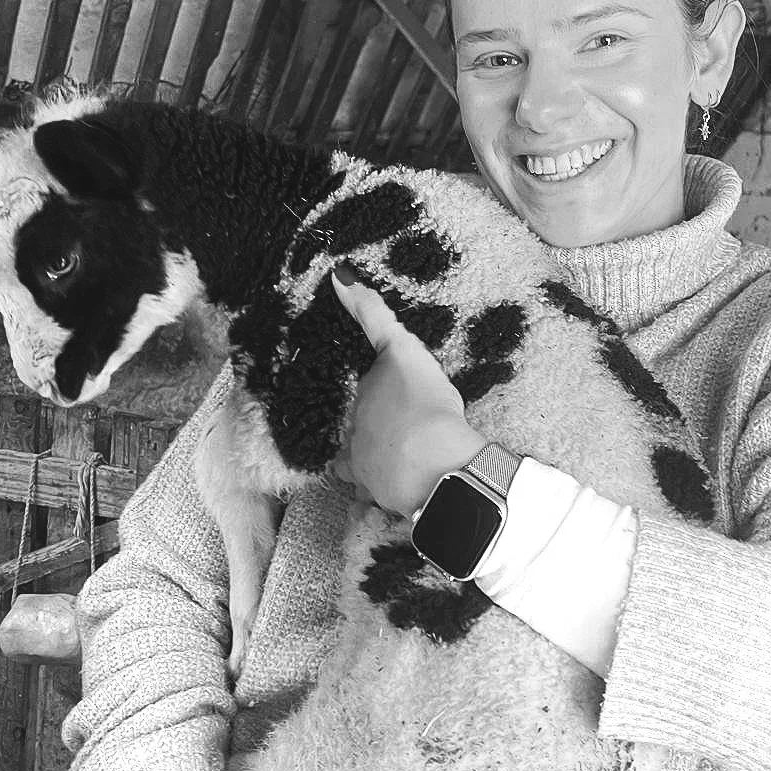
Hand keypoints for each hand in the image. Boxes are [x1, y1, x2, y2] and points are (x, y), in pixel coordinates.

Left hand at [331, 267, 485, 514]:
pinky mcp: (377, 495)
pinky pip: (372, 492)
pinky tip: (398, 488)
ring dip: (371, 460)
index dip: (372, 398)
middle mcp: (353, 434)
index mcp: (361, 400)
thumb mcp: (403, 350)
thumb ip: (372, 314)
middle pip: (358, 428)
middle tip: (399, 428)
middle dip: (371, 429)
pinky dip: (381, 489)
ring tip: (396, 460)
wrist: (434, 464)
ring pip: (357, 463)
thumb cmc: (424, 405)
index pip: (360, 395)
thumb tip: (336, 275)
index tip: (387, 402)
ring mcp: (362, 468)